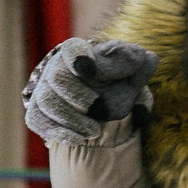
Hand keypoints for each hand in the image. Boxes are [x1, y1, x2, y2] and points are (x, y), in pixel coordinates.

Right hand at [25, 38, 157, 145]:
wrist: (99, 113)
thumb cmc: (117, 86)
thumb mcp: (132, 77)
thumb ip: (140, 68)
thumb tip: (149, 59)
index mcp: (81, 55)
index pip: (71, 49)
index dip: (77, 57)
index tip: (90, 71)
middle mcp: (57, 69)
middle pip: (57, 77)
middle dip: (80, 97)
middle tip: (104, 112)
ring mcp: (44, 91)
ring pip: (47, 101)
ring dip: (72, 118)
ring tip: (95, 131)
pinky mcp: (38, 113)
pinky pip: (38, 120)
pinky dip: (60, 131)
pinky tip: (80, 138)